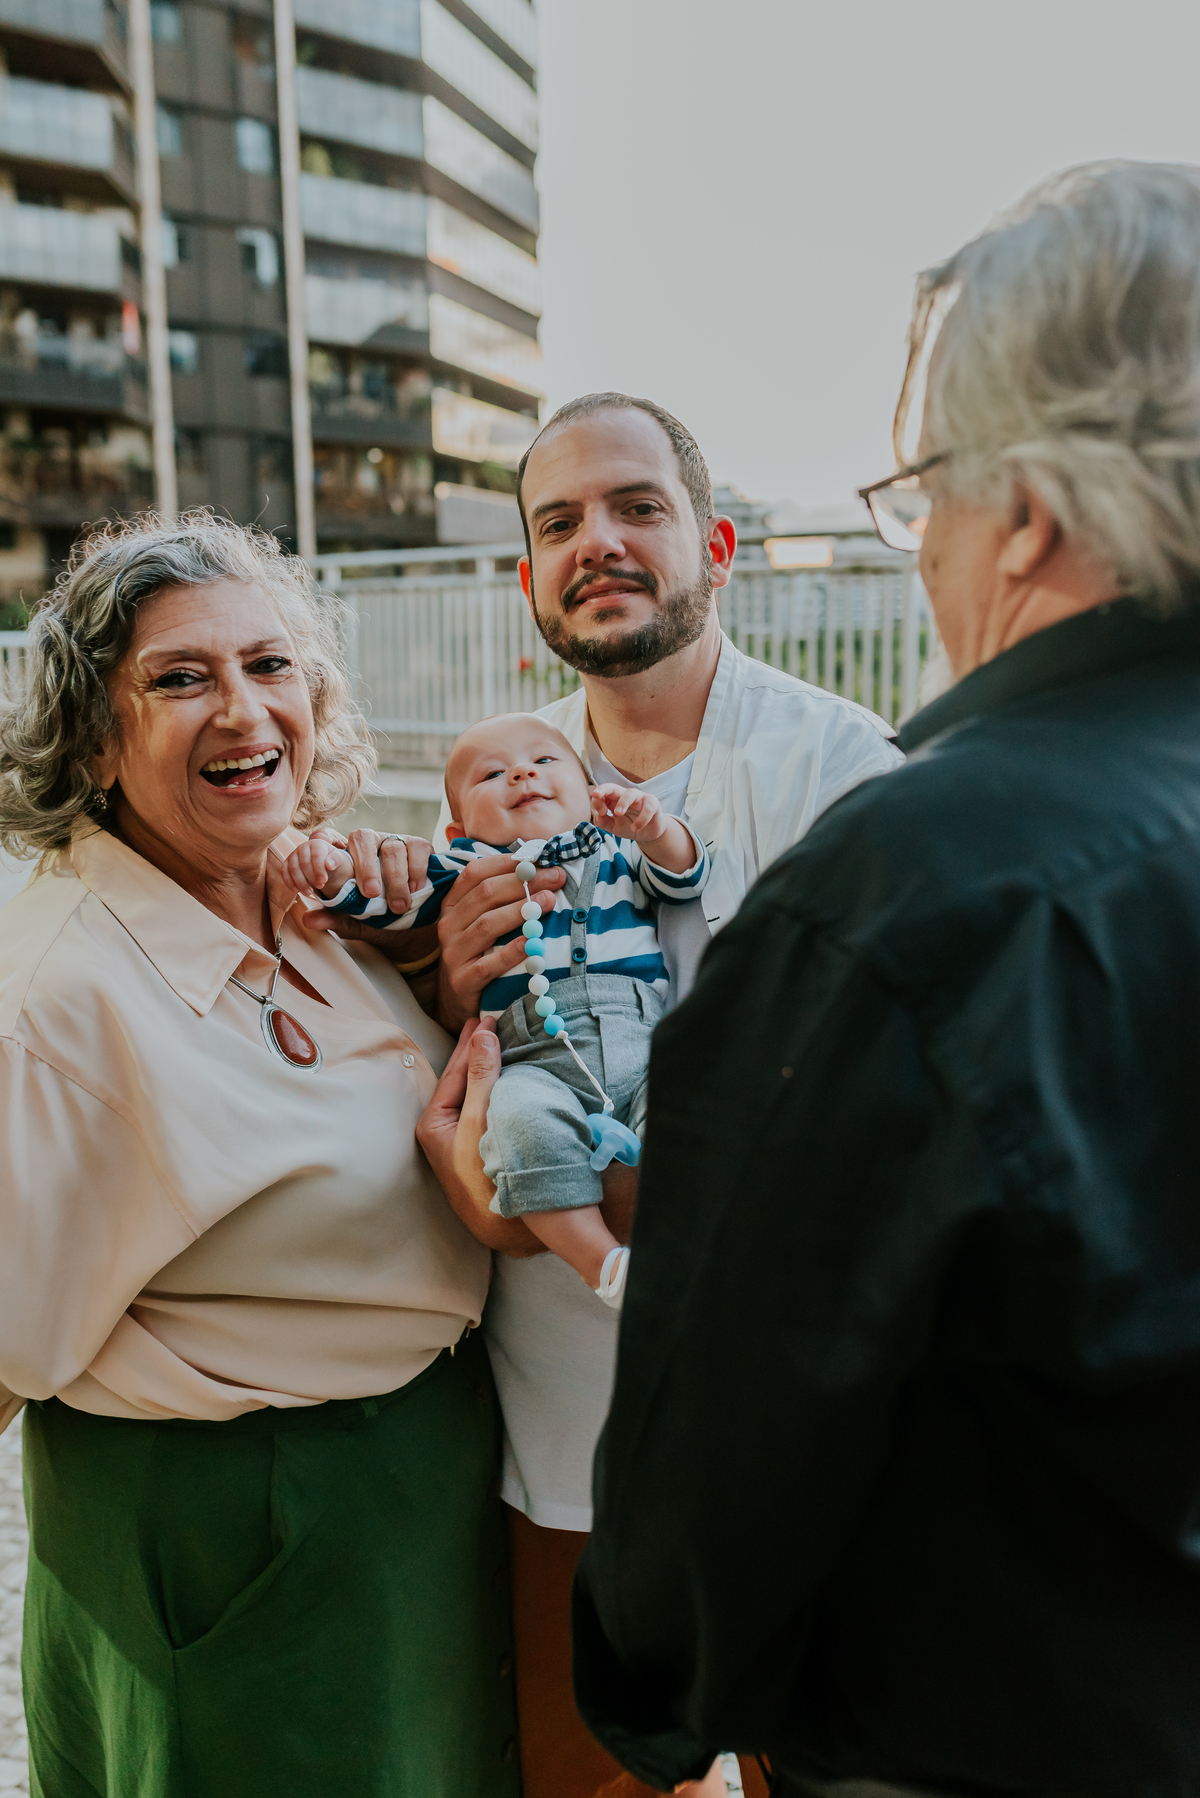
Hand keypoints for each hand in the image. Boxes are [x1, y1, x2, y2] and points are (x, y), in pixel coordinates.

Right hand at [282, 835, 351, 898]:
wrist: (324, 864)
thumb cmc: (331, 861)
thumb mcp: (339, 859)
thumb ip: (336, 860)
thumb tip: (329, 864)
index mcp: (317, 843)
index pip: (316, 855)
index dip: (319, 869)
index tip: (324, 881)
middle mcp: (303, 847)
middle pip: (304, 863)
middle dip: (311, 877)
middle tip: (320, 886)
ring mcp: (293, 854)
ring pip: (293, 869)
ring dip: (301, 883)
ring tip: (309, 892)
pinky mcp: (286, 863)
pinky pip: (284, 872)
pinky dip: (289, 882)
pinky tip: (297, 891)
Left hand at [300, 828, 431, 933]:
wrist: (413, 928)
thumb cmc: (377, 919)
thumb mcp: (354, 923)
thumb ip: (334, 918)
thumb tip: (309, 920)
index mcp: (344, 858)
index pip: (327, 838)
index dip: (324, 844)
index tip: (328, 866)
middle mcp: (367, 844)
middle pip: (361, 837)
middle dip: (366, 866)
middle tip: (371, 893)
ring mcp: (394, 842)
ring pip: (391, 847)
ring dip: (395, 878)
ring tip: (397, 906)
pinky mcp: (419, 847)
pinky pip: (417, 848)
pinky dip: (416, 871)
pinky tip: (415, 890)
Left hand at [416, 1018, 543, 1255]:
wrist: (509, 1229)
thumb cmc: (487, 1176)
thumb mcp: (481, 1120)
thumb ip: (481, 1077)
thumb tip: (482, 1036)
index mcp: (434, 1124)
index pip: (454, 1072)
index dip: (471, 1043)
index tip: (486, 1016)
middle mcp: (442, 1131)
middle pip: (461, 1081)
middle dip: (475, 1051)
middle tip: (487, 1020)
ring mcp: (461, 1142)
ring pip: (474, 1094)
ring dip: (487, 1068)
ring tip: (496, 1042)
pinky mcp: (479, 1150)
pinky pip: (486, 1107)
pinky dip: (496, 1087)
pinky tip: (506, 1077)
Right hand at [437, 853, 565, 1033]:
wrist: (458, 998)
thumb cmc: (480, 951)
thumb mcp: (482, 919)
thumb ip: (501, 895)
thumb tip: (540, 866)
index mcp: (453, 904)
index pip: (476, 872)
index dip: (508, 862)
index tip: (541, 858)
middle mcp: (449, 925)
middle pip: (485, 894)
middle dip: (524, 882)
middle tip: (556, 877)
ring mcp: (453, 953)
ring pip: (487, 925)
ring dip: (521, 910)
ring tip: (549, 901)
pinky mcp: (463, 981)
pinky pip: (488, 964)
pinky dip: (511, 952)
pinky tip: (530, 943)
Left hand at [591, 783, 666, 845]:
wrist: (648, 834)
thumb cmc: (630, 826)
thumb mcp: (613, 827)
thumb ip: (603, 822)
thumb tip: (597, 816)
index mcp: (614, 800)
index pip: (602, 794)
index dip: (598, 800)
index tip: (600, 812)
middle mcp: (625, 796)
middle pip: (613, 787)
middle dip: (603, 789)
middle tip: (596, 796)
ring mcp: (640, 798)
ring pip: (630, 793)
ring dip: (622, 802)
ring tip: (618, 813)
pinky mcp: (653, 804)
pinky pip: (647, 808)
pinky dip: (641, 819)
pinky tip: (635, 828)